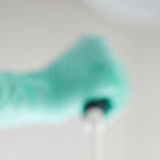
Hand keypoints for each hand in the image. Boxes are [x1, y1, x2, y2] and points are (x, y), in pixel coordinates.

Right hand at [0, 35, 129, 128]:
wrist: (36, 94)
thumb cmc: (48, 92)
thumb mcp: (74, 79)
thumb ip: (91, 82)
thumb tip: (106, 94)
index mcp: (94, 43)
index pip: (114, 69)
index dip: (108, 92)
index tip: (99, 107)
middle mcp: (103, 46)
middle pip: (122, 79)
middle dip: (112, 101)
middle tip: (98, 116)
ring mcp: (107, 60)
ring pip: (122, 90)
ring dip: (110, 107)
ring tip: (89, 114)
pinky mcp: (109, 77)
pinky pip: (121, 99)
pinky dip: (110, 112)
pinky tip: (91, 114)